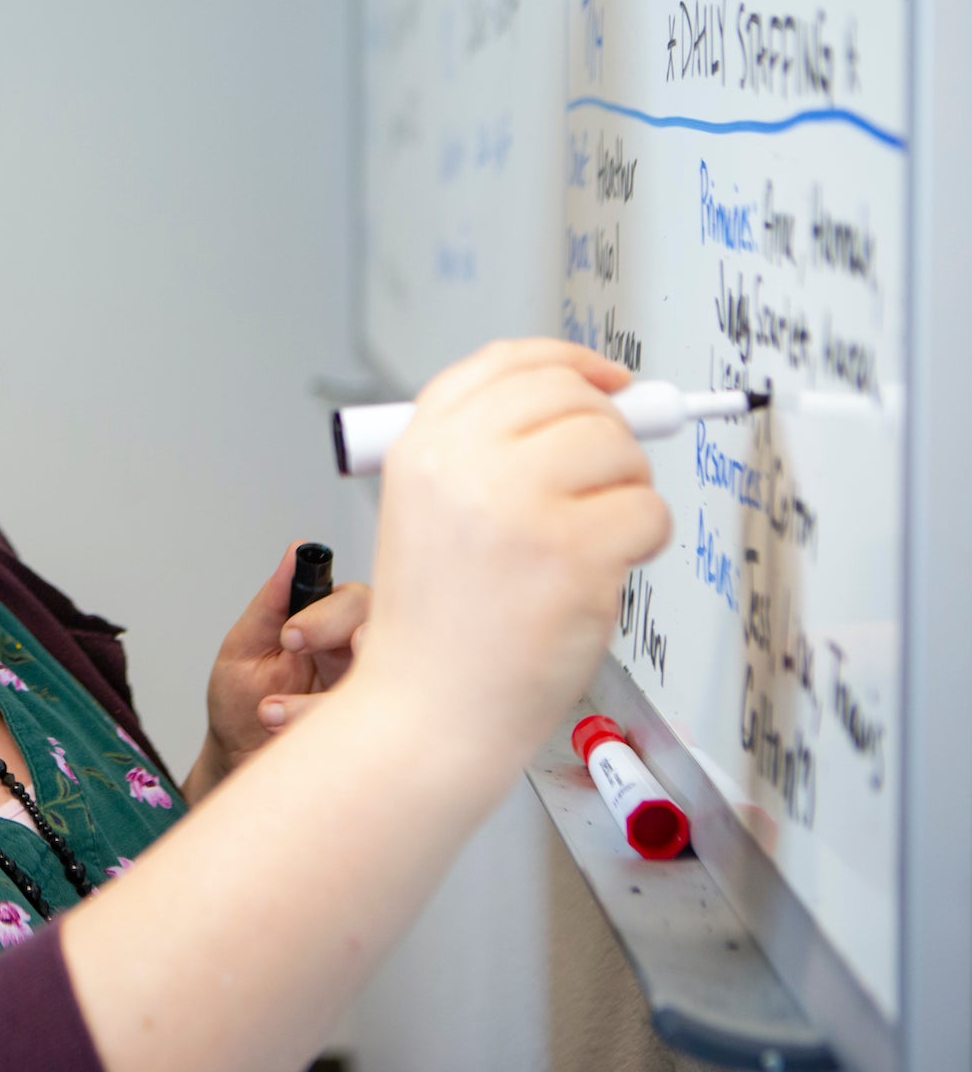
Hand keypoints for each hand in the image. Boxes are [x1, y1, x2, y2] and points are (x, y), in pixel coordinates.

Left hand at [185, 551, 372, 799]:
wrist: (235, 766)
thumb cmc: (239, 704)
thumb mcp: (244, 648)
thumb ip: (272, 603)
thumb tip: (296, 551)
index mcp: (329, 626)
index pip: (353, 600)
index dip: (329, 614)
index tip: (291, 635)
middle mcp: (356, 656)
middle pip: (384, 631)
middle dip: (342, 643)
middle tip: (295, 660)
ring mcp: (367, 695)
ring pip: (379, 681)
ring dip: (319, 701)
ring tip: (269, 713)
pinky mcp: (369, 733)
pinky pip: (369, 728)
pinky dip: (322, 731)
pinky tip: (285, 737)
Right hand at [360, 339, 672, 762]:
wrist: (429, 709)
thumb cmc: (436, 623)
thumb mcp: (427, 508)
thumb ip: (490, 448)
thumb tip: (601, 400)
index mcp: (423, 445)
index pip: (508, 362)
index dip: (571, 363)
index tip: (608, 380)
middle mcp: (464, 463)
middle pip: (574, 398)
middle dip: (607, 434)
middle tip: (603, 479)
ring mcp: (519, 505)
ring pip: (620, 450)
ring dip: (624, 492)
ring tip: (587, 541)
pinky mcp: (574, 553)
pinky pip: (648, 513)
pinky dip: (640, 543)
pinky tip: (597, 575)